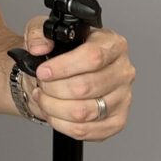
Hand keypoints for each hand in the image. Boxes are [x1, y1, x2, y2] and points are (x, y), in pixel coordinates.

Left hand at [21, 16, 134, 140]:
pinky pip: (86, 130)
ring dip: (54, 107)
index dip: (63, 67)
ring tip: (43, 98)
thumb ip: (38, 34)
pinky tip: (53, 113)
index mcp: (112, 44)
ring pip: (84, 112)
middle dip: (53, 89)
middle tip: (41, 85)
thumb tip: (38, 47)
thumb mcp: (46, 30)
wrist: (66, 72)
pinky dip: (62, 124)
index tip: (43, 71)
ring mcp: (122, 98)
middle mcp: (123, 71)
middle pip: (86, 87)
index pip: (93, 57)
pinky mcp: (116, 121)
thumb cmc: (62, 51)